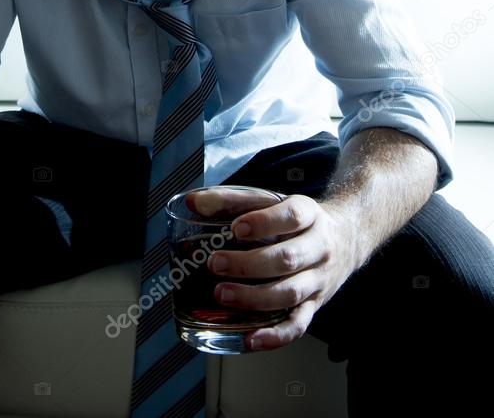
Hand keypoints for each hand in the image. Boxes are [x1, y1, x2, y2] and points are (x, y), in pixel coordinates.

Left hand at [206, 195, 356, 351]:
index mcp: (308, 214)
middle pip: (287, 259)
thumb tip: (192, 203)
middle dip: (248, 264)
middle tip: (216, 264)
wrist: (346, 237)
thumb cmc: (296, 220)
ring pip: (290, 293)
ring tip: (222, 295)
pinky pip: (298, 325)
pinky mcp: (315, 306)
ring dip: (254, 297)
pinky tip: (250, 339)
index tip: (236, 228)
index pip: (291, 217)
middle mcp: (319, 248)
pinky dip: (275, 336)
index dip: (263, 223)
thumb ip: (231, 200)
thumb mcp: (272, 201)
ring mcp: (318, 280)